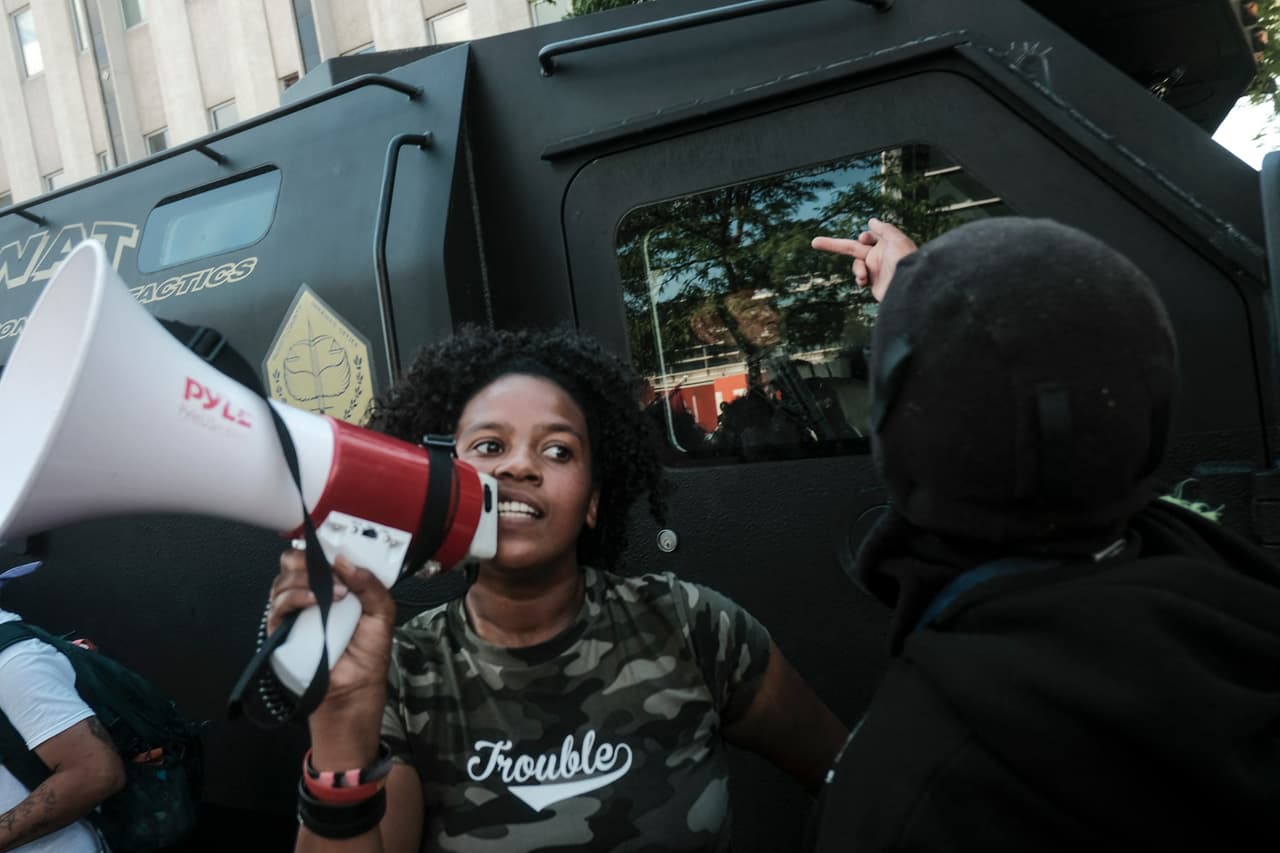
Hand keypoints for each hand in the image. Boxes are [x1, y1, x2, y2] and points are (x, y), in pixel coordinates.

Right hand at [267, 550, 396, 756]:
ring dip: (307, 578)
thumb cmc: (367, 655)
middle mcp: (311, 595)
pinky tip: (314, 601)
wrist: (354, 691)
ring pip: (284, 579)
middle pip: (294, 561)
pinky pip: (278, 605)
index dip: (324, 546)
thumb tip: (345, 561)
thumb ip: (371, 585)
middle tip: (329, 566)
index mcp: (334, 587)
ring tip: (334, 593)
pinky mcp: (280, 630)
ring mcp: (294, 612)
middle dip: (309, 557)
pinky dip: (295, 597)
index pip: (319, 556)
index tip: (336, 545)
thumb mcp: (382, 614)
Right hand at [811, 218, 917, 302]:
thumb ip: (884, 229)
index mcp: (884, 244)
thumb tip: (871, 221)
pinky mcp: (873, 284)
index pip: (866, 237)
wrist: (909, 289)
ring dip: (856, 269)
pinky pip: (859, 278)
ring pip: (855, 265)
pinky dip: (858, 278)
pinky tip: (863, 281)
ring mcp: (875, 271)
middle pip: (851, 248)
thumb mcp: (897, 240)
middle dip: (833, 245)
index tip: (864, 239)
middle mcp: (878, 257)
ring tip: (863, 277)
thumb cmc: (906, 262)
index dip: (864, 237)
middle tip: (814, 242)